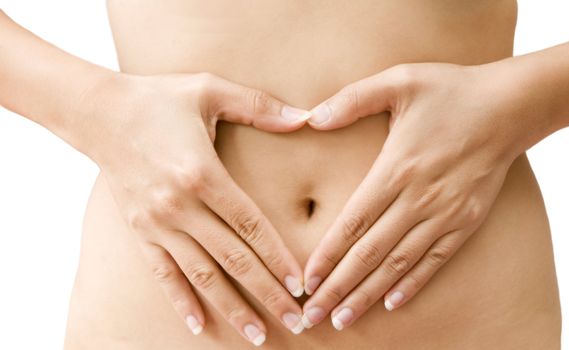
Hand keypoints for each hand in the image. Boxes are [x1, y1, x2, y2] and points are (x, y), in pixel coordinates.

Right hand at [73, 72, 312, 343]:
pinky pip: (163, 273)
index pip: (251, 226)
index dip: (278, 257)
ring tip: (258, 335)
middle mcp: (179, 206)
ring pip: (201, 275)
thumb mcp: (210, 89)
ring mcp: (157, 223)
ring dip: (231, 308)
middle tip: (297, 319)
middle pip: (232, 259)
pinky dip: (181, 301)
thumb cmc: (157, 98)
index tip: (301, 283)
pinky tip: (199, 325)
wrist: (96, 111)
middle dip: (267, 292)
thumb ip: (260, 106)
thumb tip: (306, 116)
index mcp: (202, 174)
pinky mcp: (139, 231)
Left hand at [300, 62, 523, 328]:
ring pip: (399, 264)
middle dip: (338, 287)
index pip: (353, 222)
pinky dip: (413, 283)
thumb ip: (352, 99)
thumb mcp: (399, 80)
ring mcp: (445, 214)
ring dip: (368, 294)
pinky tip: (392, 303)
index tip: (306, 280)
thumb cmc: (451, 90)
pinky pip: (436, 260)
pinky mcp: (466, 222)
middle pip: (370, 253)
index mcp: (397, 168)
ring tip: (342, 319)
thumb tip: (312, 118)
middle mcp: (419, 199)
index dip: (328, 255)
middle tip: (311, 316)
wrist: (511, 106)